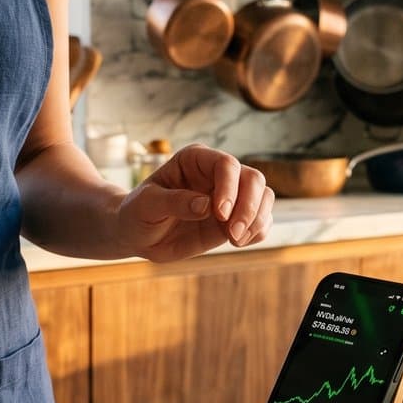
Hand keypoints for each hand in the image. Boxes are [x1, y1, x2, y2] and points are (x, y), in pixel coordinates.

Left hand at [116, 144, 273, 261]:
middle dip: (249, 207)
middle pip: (253, 179)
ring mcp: (230, 196)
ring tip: (236, 240)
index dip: (229, 188)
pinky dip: (259, 231)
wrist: (139, 234)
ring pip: (264, 197)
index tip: (220, 214)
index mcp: (196, 160)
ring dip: (257, 220)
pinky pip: (261, 220)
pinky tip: (240, 243)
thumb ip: (174, 202)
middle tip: (232, 234)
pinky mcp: (236, 218)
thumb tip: (206, 205)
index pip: (227, 164)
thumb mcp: (147, 205)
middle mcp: (218, 174)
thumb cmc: (138, 213)